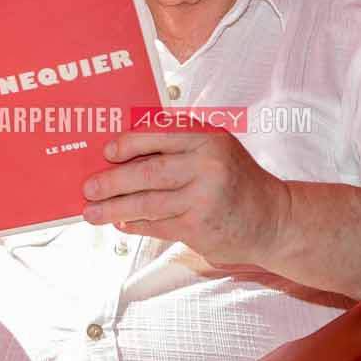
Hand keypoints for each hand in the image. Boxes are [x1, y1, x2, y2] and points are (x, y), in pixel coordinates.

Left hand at [80, 130, 290, 267]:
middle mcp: (207, 165)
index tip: (106, 151)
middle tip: (89, 187)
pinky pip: (158, 225)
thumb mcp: (215, 148)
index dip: (128, 143)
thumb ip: (179, 144)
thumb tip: (126, 153)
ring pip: (148, 203)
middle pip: (147, 172)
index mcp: (207, 137)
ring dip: (115, 208)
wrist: (272, 218)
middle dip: (112, 181)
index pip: (159, 134)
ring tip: (93, 212)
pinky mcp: (200, 226)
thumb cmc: (237, 180)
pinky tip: (122, 224)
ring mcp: (203, 197)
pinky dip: (136, 225)